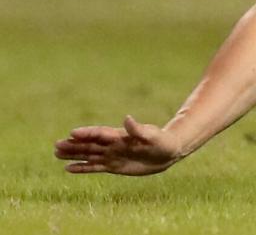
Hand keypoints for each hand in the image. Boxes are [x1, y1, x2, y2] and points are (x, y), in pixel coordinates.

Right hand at [54, 115, 183, 175]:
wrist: (168, 153)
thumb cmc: (162, 142)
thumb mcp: (152, 136)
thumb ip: (138, 129)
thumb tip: (127, 118)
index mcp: (120, 136)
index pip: (99, 134)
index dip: (87, 133)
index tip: (72, 133)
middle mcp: (113, 145)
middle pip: (89, 144)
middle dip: (74, 145)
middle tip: (56, 145)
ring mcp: (112, 155)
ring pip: (89, 155)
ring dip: (73, 154)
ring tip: (56, 153)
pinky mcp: (114, 166)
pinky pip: (95, 167)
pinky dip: (82, 167)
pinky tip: (68, 168)